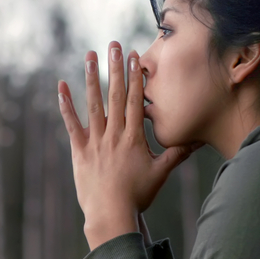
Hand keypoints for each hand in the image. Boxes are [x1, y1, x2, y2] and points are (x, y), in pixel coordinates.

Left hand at [58, 41, 197, 249]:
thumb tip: (198, 140)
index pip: (136, 101)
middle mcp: (114, 135)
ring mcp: (95, 142)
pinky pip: (71, 124)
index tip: (134, 57)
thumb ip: (177, 153)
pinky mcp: (80, 151)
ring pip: (93, 104)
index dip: (135, 77)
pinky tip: (61, 86)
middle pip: (115, 96)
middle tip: (113, 44)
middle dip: (115, 68)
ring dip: (91, 78)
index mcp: (134, 138)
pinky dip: (66, 105)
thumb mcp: (160, 173)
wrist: (111, 214)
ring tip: (89, 55)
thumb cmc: (137, 196)